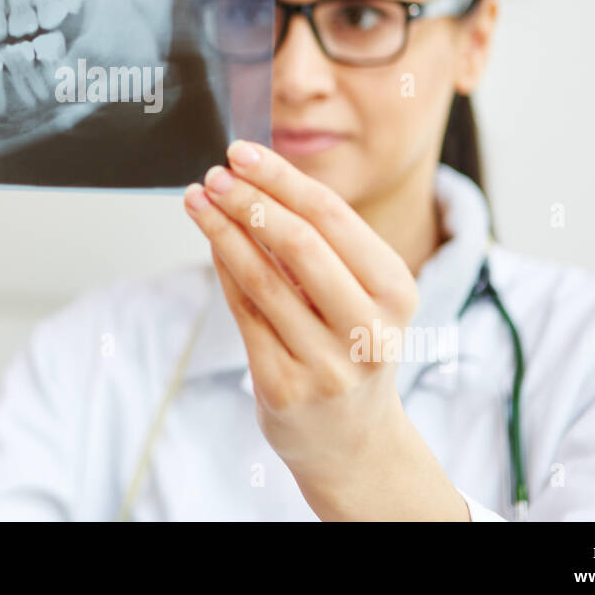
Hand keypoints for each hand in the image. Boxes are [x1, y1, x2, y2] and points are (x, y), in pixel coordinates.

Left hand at [182, 140, 468, 519]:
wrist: (353, 442)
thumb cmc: (351, 348)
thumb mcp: (363, 296)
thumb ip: (324, 244)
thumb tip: (258, 177)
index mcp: (396, 293)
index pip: (333, 218)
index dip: (281, 179)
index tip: (242, 152)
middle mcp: (368, 330)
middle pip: (300, 245)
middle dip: (250, 201)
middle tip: (215, 174)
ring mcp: (327, 364)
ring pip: (264, 279)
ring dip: (223, 231)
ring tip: (197, 199)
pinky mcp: (284, 387)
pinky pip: (245, 313)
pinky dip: (224, 269)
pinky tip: (210, 240)